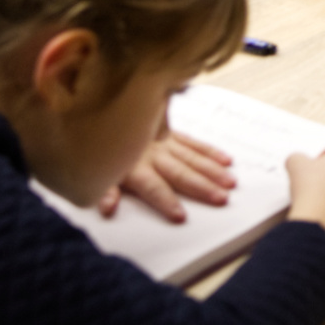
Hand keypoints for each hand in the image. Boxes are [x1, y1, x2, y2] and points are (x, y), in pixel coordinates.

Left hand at [100, 129, 234, 220]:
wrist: (103, 109)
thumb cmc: (100, 148)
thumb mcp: (93, 172)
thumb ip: (103, 191)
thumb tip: (107, 207)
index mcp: (133, 168)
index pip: (152, 187)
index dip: (166, 201)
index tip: (181, 215)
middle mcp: (152, 155)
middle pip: (180, 173)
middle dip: (202, 187)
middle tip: (222, 198)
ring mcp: (164, 143)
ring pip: (192, 157)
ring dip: (212, 170)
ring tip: (230, 181)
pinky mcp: (170, 133)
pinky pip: (193, 142)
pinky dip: (209, 151)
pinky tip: (226, 159)